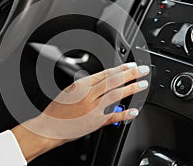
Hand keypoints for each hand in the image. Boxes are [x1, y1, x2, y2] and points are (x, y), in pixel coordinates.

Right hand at [12, 63, 149, 161]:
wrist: (49, 127)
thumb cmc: (57, 110)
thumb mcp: (70, 91)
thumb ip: (86, 85)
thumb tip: (101, 81)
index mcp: (82, 85)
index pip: (106, 73)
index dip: (121, 69)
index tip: (131, 66)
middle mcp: (88, 95)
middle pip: (114, 81)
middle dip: (131, 74)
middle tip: (143, 70)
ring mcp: (93, 108)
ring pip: (116, 95)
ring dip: (131, 88)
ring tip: (142, 84)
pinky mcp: (95, 122)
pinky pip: (113, 116)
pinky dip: (125, 113)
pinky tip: (134, 110)